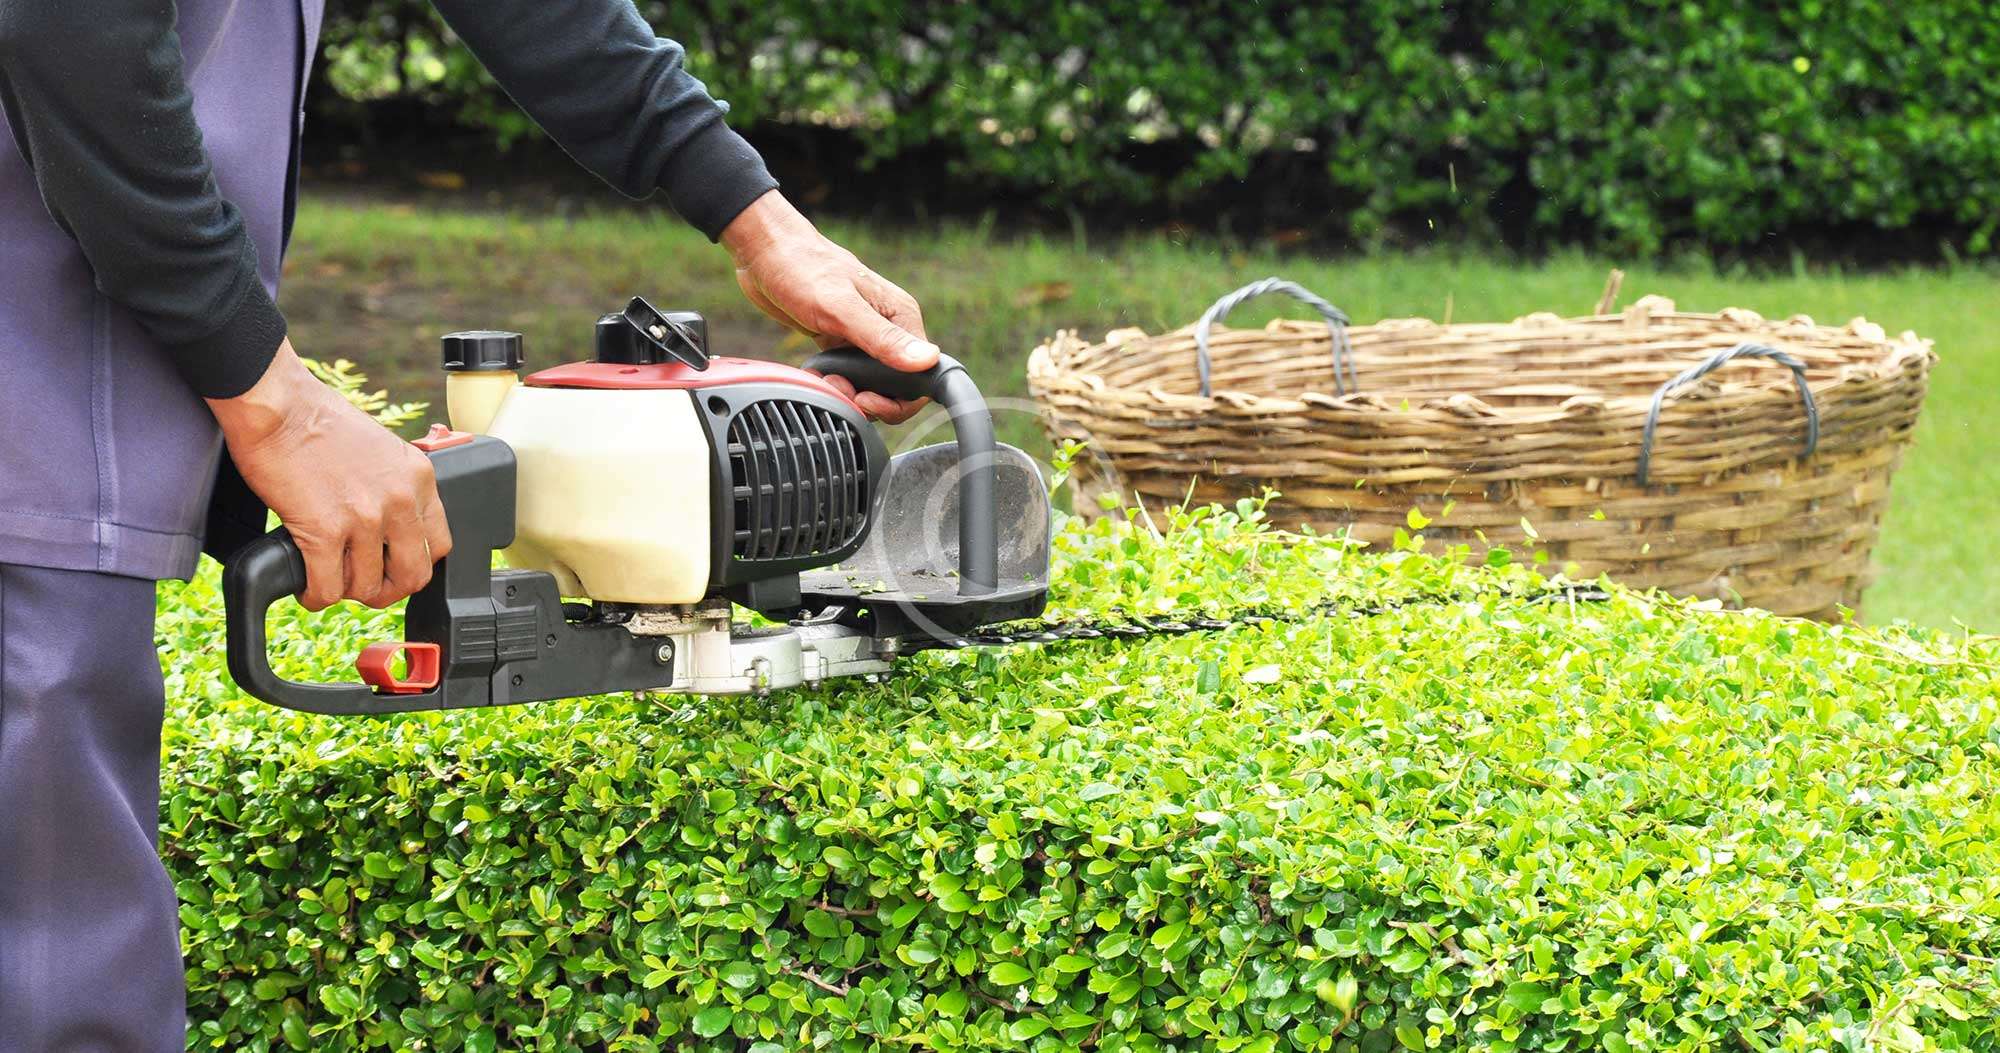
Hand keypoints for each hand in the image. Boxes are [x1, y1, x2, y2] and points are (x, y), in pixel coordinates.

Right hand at [207, 341, 452, 610]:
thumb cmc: (317, 419)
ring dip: (344, 590)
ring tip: (328, 577)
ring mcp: (365, 518)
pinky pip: (328, 588)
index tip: (394, 565)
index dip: (415, 563)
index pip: (439, 544)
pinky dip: (314, 595)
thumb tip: (390, 524)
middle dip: (388, 589)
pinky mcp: (325, 530)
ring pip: (367, 587)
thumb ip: (395, 486)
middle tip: (364, 585)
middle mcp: (400, 500)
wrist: (278, 404)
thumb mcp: (382, 449)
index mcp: (419, 478)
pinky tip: (306, 585)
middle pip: (413, 575)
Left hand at [721, 190, 937, 422]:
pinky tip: (818, 373)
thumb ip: (882, 338)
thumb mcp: (841, 308)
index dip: (900, 400)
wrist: (765, 253)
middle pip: (898, 387)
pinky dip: (835, 383)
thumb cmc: (802, 268)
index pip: (923, 375)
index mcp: (900, 316)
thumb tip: (926, 361)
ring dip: (850, 393)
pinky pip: (849, 376)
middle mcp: (888, 327)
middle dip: (871, 401)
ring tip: (826, 379)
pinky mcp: (842, 341)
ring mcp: (865, 335)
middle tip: (842, 391)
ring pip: (871, 385)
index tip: (867, 399)